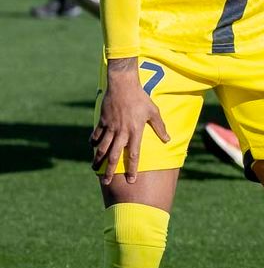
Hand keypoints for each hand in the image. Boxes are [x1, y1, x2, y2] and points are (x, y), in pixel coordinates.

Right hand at [91, 59, 168, 182]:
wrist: (123, 85)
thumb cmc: (141, 99)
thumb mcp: (154, 112)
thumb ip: (159, 128)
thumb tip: (167, 140)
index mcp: (135, 132)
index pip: (134, 155)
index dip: (132, 169)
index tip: (131, 180)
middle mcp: (121, 132)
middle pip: (114, 156)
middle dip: (110, 170)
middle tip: (106, 182)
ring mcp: (110, 127)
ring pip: (102, 148)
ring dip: (98, 159)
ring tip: (94, 169)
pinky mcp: (102, 121)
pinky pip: (96, 135)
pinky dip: (93, 142)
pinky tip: (92, 148)